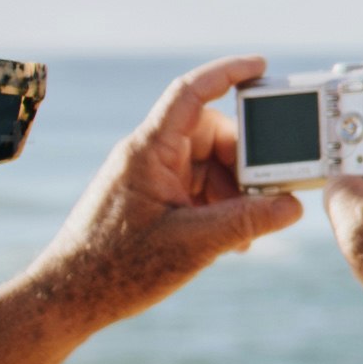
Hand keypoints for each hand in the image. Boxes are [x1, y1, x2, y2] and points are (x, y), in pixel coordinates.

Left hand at [11, 55, 305, 337]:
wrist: (70, 298)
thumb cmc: (117, 268)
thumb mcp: (194, 244)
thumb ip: (246, 222)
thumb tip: (292, 207)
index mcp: (150, 150)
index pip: (191, 93)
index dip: (227, 73)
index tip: (260, 65)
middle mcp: (148, 156)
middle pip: (210, 135)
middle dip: (243, 163)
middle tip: (267, 192)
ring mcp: (149, 178)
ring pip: (206, 165)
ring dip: (233, 192)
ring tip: (246, 230)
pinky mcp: (150, 200)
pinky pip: (194, 188)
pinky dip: (217, 207)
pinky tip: (230, 239)